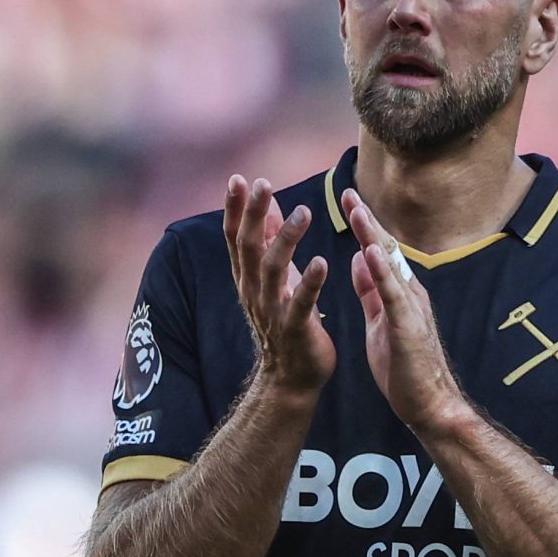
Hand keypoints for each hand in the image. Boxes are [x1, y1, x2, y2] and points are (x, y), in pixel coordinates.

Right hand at [222, 176, 333, 396]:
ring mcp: (273, 311)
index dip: (235, 209)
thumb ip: (269, 244)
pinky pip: (302, 303)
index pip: (235, 238)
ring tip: (303, 212)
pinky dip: (311, 282)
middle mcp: (254, 292)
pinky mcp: (295, 329)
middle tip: (263, 184)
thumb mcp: (273, 279)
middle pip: (249, 247)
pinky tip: (322, 261)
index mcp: (248, 279)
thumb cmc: (285, 323)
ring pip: (273, 270)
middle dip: (254, 214)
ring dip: (287, 239)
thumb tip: (268, 206)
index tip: (237, 178)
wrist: (290, 378)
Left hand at [343, 189, 470, 433]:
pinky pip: (393, 295)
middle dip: (366, 220)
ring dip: (372, 236)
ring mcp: (412, 308)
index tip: (347, 200)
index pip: (379, 252)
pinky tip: (369, 253)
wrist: (429, 405)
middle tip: (347, 191)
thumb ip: (371, 290)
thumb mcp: (380, 321)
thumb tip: (359, 258)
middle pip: (386, 249)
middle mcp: (409, 293)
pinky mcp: (409, 327)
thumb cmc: (405, 368)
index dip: (363, 226)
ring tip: (356, 210)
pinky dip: (381, 271)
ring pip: (391, 265)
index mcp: (400, 293)